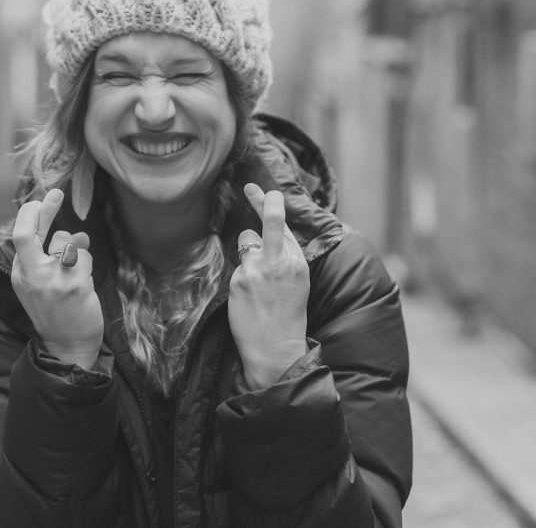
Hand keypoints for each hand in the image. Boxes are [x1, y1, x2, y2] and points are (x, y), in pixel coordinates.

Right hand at [11, 188, 102, 369]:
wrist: (68, 345)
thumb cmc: (58, 310)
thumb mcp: (42, 282)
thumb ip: (47, 255)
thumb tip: (68, 231)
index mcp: (20, 273)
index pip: (19, 236)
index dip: (31, 214)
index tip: (41, 199)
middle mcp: (31, 275)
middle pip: (27, 233)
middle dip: (42, 210)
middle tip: (55, 193)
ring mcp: (51, 280)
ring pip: (67, 242)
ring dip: (78, 250)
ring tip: (76, 272)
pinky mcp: (73, 285)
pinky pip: (85, 257)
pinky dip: (88, 264)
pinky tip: (84, 283)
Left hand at [228, 183, 309, 388]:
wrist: (277, 349)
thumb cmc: (286, 318)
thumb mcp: (295, 284)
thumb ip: (283, 258)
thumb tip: (262, 236)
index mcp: (297, 262)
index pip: (284, 226)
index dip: (271, 205)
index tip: (264, 191)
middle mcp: (281, 261)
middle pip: (271, 222)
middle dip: (264, 202)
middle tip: (251, 186)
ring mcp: (259, 269)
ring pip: (246, 241)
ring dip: (247, 253)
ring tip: (256, 282)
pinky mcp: (241, 279)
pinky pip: (237, 267)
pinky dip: (240, 278)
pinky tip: (248, 299)